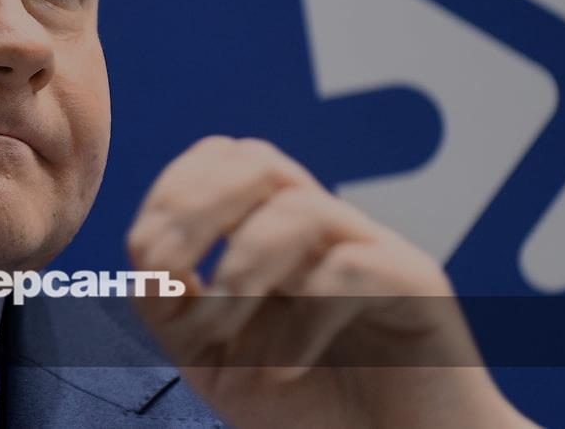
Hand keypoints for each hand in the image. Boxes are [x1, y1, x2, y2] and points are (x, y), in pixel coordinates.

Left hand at [127, 136, 535, 428]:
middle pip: (258, 161)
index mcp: (276, 230)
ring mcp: (373, 248)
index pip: (222, 161)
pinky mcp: (416, 285)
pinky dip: (300, 323)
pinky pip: (351, 270)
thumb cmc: (308, 403)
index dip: (173, 194)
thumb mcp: (216, 359)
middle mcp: (325, 227)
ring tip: (222, 334)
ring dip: (241, 270)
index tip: (148, 261)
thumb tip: (149, 261)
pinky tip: (284, 371)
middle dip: (196, 210)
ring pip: (299, 210)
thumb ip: (175, 307)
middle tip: (173, 278)